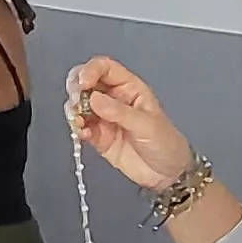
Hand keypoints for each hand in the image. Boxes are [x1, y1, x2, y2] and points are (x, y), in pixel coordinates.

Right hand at [66, 56, 196, 191]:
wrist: (167, 174)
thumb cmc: (165, 143)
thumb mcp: (147, 125)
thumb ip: (119, 112)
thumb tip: (92, 98)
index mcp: (129, 88)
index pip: (104, 68)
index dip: (90, 70)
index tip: (83, 84)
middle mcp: (113, 99)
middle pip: (86, 82)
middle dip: (76, 89)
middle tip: (76, 103)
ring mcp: (104, 118)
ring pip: (79, 105)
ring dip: (73, 110)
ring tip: (79, 122)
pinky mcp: (98, 136)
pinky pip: (81, 127)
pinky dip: (77, 128)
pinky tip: (83, 134)